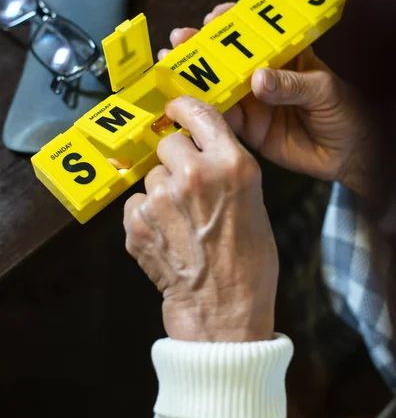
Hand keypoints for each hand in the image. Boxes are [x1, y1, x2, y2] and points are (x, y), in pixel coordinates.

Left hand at [124, 97, 277, 342]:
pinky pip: (136, 202)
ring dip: (161, 192)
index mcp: (232, 166)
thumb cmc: (248, 262)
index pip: (200, 114)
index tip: (174, 108)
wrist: (223, 310)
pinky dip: (146, 216)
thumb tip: (198, 150)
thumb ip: (225, 168)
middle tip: (187, 188)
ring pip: (151, 175)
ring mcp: (162, 199)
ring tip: (180, 222)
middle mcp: (195, 175)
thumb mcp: (253, 202)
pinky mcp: (137, 222)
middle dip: (174, 160)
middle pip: (168, 143)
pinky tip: (166, 237)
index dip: (184, 107)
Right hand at [159, 4, 375, 200]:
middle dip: (201, 48)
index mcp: (284, 57)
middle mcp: (263, 77)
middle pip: (227, 59)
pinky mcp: (248, 129)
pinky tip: (185, 103)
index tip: (214, 18)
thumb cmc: (345, 113)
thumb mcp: (324, 91)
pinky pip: (223, 120)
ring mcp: (253, 103)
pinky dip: (204, 113)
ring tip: (171, 68)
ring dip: (194, 79)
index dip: (232, 22)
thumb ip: (292, 84)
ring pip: (219, 88)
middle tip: (180, 39)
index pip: (255, 33)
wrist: (348, 155)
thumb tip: (259, 79)